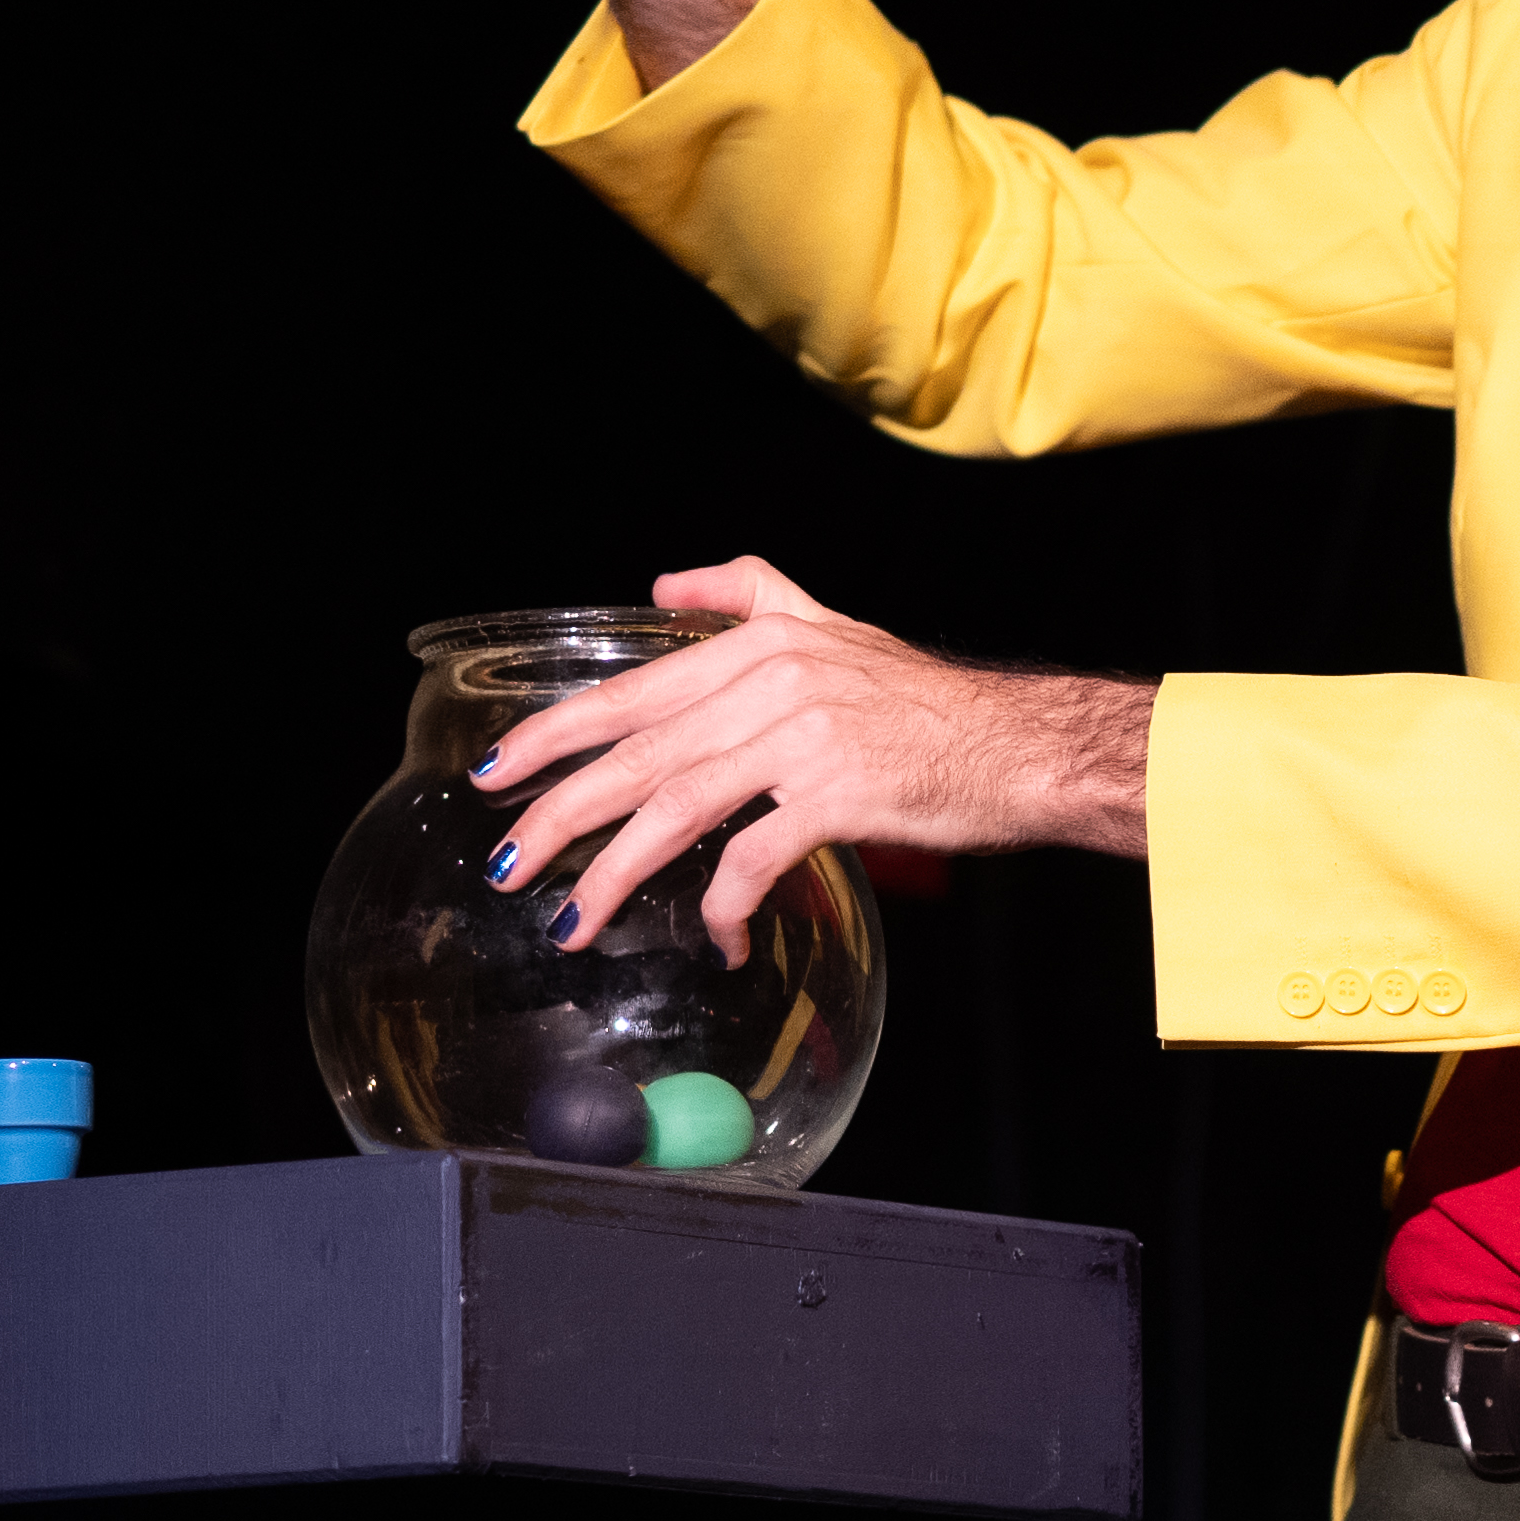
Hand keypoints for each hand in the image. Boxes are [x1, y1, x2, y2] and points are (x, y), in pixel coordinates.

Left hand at [473, 555, 1152, 967]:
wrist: (1023, 743)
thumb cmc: (930, 703)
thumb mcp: (836, 626)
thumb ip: (751, 593)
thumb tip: (663, 583)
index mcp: (763, 644)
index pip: (633, 690)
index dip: (555, 733)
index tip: (496, 770)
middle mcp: (776, 681)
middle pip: (639, 755)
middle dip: (559, 814)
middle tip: (506, 864)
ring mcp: (807, 737)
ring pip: (678, 808)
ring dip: (613, 872)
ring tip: (569, 919)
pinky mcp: (840, 794)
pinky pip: (754, 860)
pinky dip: (725, 905)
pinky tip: (717, 938)